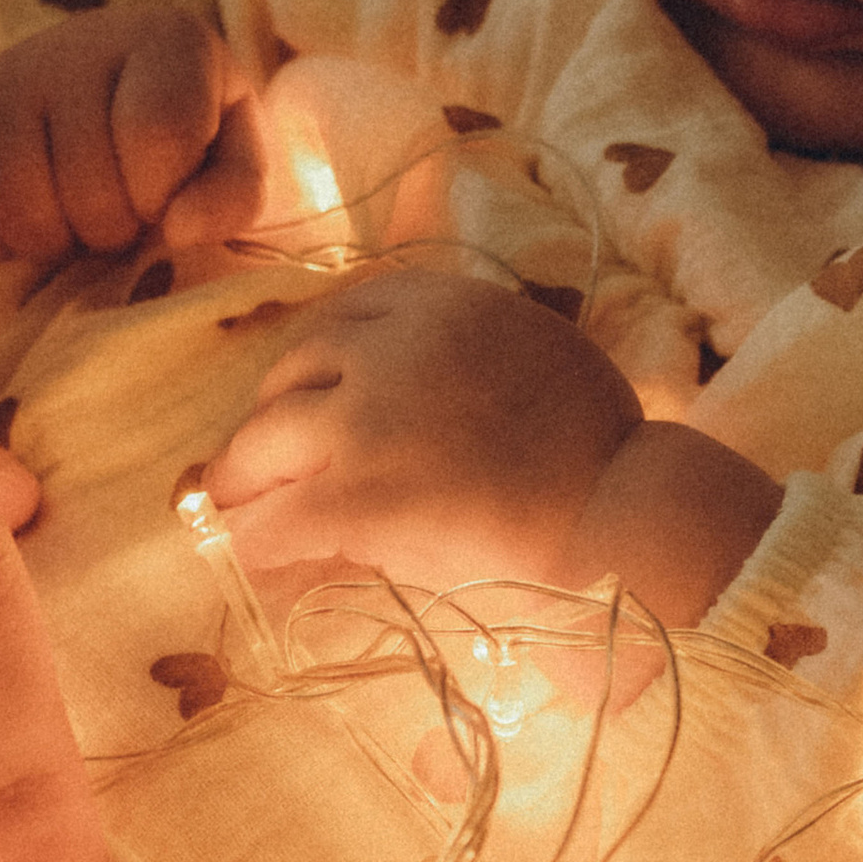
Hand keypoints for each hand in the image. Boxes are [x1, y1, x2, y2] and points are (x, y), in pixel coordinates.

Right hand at [0, 2, 265, 264]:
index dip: (163, 194)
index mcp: (169, 41)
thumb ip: (236, 194)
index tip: (168, 196)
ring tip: (84, 217)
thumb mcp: (236, 156)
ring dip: (59, 242)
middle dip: (117, 228)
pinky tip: (37, 220)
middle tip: (126, 211)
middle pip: (89, 188)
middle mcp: (79, 43)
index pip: (157, 133)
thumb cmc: (190, 135)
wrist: (115, 90)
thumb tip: (177, 231)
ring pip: (21, 206)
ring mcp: (8, 75)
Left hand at [207, 266, 782, 619]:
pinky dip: (252, 540)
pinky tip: (251, 559)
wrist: (621, 516)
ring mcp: (364, 418)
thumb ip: (461, 359)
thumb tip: (405, 400)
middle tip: (265, 462)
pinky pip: (270, 519)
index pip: (349, 315)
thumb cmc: (601, 455)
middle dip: (277, 418)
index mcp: (442, 301)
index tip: (315, 396)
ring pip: (263, 439)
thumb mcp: (535, 357)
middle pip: (295, 370)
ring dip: (245, 479)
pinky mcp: (353, 495)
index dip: (323, 364)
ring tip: (241, 510)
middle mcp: (391, 345)